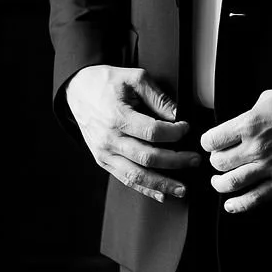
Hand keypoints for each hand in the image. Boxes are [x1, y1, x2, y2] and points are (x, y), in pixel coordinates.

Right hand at [65, 65, 199, 202]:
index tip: (186, 128)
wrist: (77, 92)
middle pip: (147, 157)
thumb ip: (156, 96)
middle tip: (194, 160)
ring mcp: (105, 153)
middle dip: (176, 161)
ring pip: (136, 176)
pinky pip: (125, 179)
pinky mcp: (103, 161)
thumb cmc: (105, 83)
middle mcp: (110, 139)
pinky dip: (145, 189)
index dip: (174, 133)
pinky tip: (161, 193)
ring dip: (162, 184)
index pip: (152, 132)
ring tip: (182, 188)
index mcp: (117, 116)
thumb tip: (177, 114)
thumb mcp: (133, 77)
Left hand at [200, 85, 271, 213]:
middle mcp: (256, 147)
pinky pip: (255, 199)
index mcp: (250, 124)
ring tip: (220, 182)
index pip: (212, 140)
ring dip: (220, 184)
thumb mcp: (269, 98)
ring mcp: (269, 167)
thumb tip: (238, 125)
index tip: (211, 143)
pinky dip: (238, 205)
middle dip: (215, 162)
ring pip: (231, 183)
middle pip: (219, 163)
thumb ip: (249, 114)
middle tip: (219, 160)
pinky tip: (231, 205)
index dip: (209, 142)